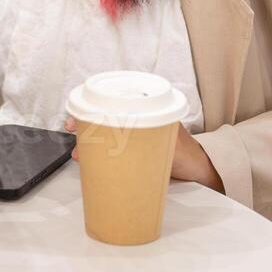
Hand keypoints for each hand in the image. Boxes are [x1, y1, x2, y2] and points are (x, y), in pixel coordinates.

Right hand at [64, 116, 224, 193]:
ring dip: (90, 141)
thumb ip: (148, 136)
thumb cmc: (187, 152)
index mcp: (145, 108)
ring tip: (79, 153)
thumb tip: (124, 137)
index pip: (114, 100)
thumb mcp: (167, 140)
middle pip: (105, 116)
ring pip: (105, 132)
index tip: (79, 115)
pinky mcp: (132, 150)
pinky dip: (98, 153)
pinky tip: (89, 161)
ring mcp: (133, 135)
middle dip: (86, 123)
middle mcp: (137, 119)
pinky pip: (111, 148)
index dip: (93, 106)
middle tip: (72, 130)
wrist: (198, 171)